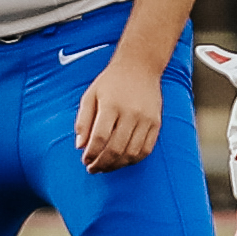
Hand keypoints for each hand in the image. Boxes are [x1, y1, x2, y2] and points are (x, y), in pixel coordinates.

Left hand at [74, 54, 162, 172]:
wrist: (140, 66)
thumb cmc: (111, 81)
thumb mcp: (90, 95)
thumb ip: (83, 121)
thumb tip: (80, 146)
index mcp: (111, 105)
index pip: (100, 138)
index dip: (91, 154)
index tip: (85, 160)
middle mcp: (130, 113)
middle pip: (115, 149)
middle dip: (102, 164)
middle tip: (93, 169)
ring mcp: (146, 119)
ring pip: (131, 153)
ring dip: (117, 165)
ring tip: (106, 167)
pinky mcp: (156, 123)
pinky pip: (146, 149)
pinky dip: (133, 160)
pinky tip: (123, 161)